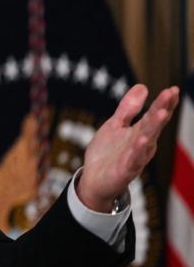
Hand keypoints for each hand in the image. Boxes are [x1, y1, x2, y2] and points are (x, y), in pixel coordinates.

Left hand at [78, 84, 179, 211]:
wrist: (93, 179)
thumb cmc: (107, 153)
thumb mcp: (115, 125)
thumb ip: (128, 108)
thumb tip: (142, 86)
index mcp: (140, 132)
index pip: (154, 114)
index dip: (163, 102)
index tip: (172, 88)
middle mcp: (142, 144)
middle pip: (153, 124)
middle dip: (162, 109)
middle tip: (170, 93)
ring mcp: (135, 157)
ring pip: (147, 140)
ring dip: (154, 126)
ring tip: (162, 112)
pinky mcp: (125, 170)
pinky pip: (133, 159)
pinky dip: (138, 150)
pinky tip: (142, 139)